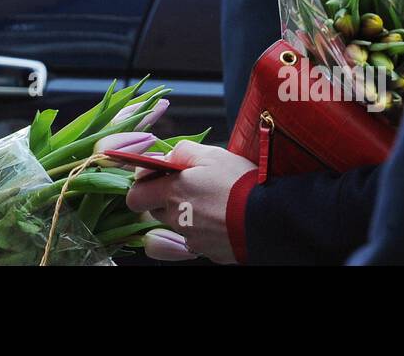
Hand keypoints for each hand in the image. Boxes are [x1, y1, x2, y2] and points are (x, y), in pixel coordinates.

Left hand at [124, 141, 256, 264]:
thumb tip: (167, 157)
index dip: (142, 185)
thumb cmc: (239, 184)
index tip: (155, 177)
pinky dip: (206, 228)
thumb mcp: (211, 155)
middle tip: (191, 186)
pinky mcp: (208, 252)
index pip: (135, 197)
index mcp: (171, 194)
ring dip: (188, 213)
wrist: (268, 219)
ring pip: (179, 224)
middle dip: (167, 198)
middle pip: (157, 210)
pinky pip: (198, 237)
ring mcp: (192, 239)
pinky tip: (224, 217)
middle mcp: (177, 220)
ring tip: (214, 200)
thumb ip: (182, 152)